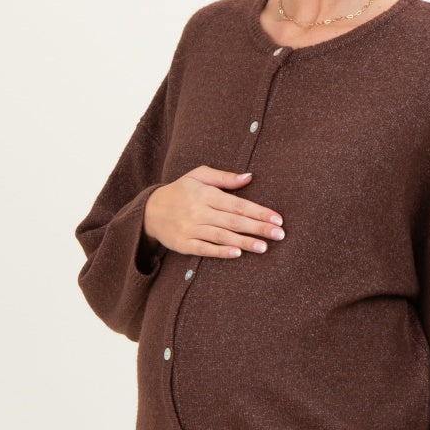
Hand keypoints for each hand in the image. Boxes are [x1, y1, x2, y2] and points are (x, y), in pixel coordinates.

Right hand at [142, 166, 284, 257]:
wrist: (149, 211)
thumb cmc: (181, 191)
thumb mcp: (199, 176)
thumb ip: (224, 177)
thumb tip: (250, 177)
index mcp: (205, 194)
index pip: (237, 204)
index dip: (259, 211)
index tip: (278, 218)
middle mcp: (198, 211)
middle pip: (233, 221)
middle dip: (258, 228)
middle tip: (280, 234)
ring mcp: (190, 229)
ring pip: (221, 236)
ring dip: (244, 242)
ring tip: (264, 247)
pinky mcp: (183, 244)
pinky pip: (204, 249)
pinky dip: (220, 251)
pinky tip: (237, 253)